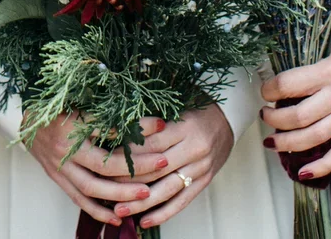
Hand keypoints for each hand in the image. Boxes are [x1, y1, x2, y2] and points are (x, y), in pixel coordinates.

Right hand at [27, 114, 168, 226]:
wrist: (26, 121)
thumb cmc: (56, 108)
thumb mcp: (79, 102)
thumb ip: (105, 111)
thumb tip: (141, 113)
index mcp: (72, 124)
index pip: (110, 127)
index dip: (136, 127)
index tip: (161, 124)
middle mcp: (66, 148)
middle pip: (105, 164)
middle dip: (136, 166)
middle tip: (162, 164)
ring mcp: (61, 167)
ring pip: (93, 187)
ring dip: (121, 193)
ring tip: (146, 194)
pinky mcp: (58, 179)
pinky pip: (79, 199)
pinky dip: (98, 211)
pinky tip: (117, 217)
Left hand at [116, 106, 233, 228]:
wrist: (228, 117)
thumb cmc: (194, 110)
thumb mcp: (173, 110)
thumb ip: (150, 125)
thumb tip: (116, 137)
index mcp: (184, 127)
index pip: (149, 144)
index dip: (126, 155)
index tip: (104, 161)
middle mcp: (194, 149)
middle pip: (155, 169)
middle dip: (127, 180)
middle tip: (103, 187)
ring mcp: (201, 168)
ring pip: (166, 189)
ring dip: (141, 202)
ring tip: (119, 210)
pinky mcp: (204, 181)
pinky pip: (182, 201)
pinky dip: (163, 213)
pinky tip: (145, 220)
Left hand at [260, 25, 330, 180]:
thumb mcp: (326, 44)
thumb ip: (304, 63)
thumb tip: (275, 79)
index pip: (290, 85)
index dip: (270, 91)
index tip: (264, 92)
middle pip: (300, 116)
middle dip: (274, 120)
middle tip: (264, 116)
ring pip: (316, 137)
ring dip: (289, 143)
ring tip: (272, 142)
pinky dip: (322, 166)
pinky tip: (303, 172)